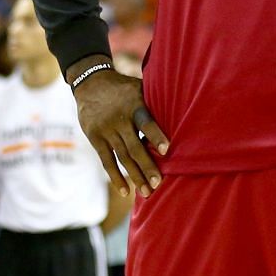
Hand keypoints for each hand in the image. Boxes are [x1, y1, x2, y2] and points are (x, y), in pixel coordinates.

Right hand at [73, 62, 170, 198]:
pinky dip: (116, 177)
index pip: (145, 122)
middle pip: (134, 146)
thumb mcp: (139, 87)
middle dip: (147, 166)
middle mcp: (119, 119)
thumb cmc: (124, 88)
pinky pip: (107, 161)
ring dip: (135, 176)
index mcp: (133, 104)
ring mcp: (106, 130)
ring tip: (147, 192)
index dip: (155, 135)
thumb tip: (185, 107)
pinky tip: (126, 191)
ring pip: (122, 157)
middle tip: (159, 184)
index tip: (166, 150)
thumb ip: (155, 100)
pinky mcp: (95, 138)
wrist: (90, 83)